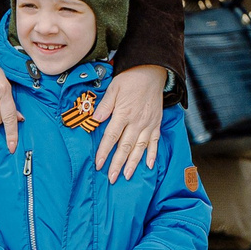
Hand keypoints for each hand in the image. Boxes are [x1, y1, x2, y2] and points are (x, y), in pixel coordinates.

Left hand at [94, 63, 168, 181]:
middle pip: (125, 147)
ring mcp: (148, 124)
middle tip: (111, 178)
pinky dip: (152, 154)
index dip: (104, 151)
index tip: (98, 164)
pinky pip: (155, 142)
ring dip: (133, 163)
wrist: (152, 72)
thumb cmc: (130, 79)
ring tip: (127, 175)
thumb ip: (105, 106)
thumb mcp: (113, 88)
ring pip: (140, 148)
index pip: (111, 137)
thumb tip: (95, 120)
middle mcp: (137, 122)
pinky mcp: (156, 123)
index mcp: (124, 114)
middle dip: (117, 164)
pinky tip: (148, 165)